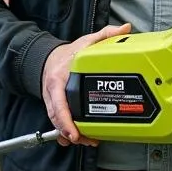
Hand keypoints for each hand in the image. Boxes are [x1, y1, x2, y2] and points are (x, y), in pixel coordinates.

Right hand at [42, 23, 131, 145]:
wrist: (47, 59)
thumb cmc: (67, 54)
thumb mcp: (85, 42)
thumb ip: (105, 35)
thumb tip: (124, 29)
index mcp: (59, 79)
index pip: (58, 101)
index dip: (64, 118)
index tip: (72, 130)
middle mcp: (54, 93)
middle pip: (58, 117)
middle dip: (70, 131)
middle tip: (84, 139)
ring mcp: (53, 102)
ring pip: (58, 122)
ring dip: (70, 133)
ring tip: (85, 141)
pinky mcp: (55, 107)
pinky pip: (59, 122)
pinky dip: (66, 132)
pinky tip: (76, 139)